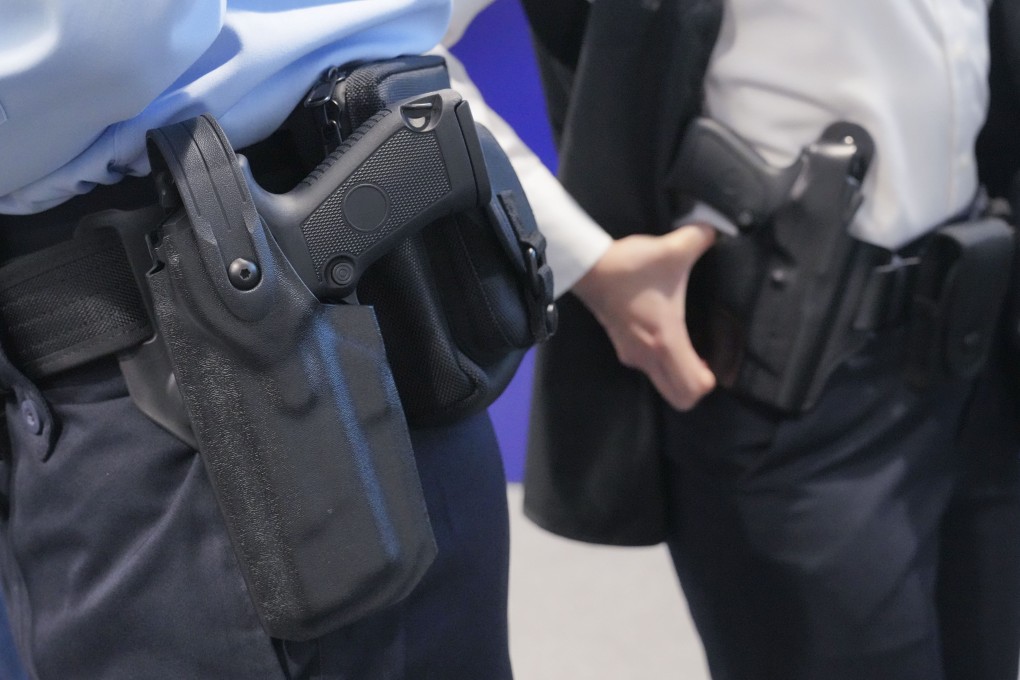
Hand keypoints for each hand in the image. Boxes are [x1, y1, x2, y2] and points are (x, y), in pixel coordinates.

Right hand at [571, 224, 716, 410]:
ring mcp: (632, 356)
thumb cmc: (630, 265)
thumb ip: (703, 237)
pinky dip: (664, 364)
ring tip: (692, 348)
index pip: (694, 388)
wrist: (589, 268)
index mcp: (666, 341)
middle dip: (696, 387)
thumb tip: (720, 228)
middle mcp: (648, 357)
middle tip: (706, 362)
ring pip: (664, 385)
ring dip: (679, 375)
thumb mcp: (673, 249)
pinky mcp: (623, 348)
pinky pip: (651, 370)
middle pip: (680, 398)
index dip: (712, 381)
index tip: (717, 362)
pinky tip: (668, 336)